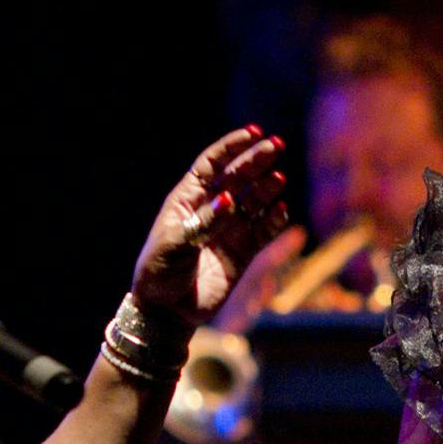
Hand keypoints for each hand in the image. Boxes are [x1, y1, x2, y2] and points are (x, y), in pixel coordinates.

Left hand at [132, 125, 289, 323]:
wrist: (167, 311)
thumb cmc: (161, 273)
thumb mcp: (174, 245)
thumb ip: (204, 221)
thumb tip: (230, 199)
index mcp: (187, 199)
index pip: (212, 164)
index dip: (232, 147)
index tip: (253, 133)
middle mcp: (211, 209)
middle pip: (238, 177)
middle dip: (256, 160)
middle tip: (276, 146)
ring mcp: (229, 230)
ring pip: (254, 201)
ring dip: (267, 188)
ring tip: (278, 179)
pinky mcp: (243, 252)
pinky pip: (263, 230)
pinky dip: (274, 220)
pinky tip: (281, 210)